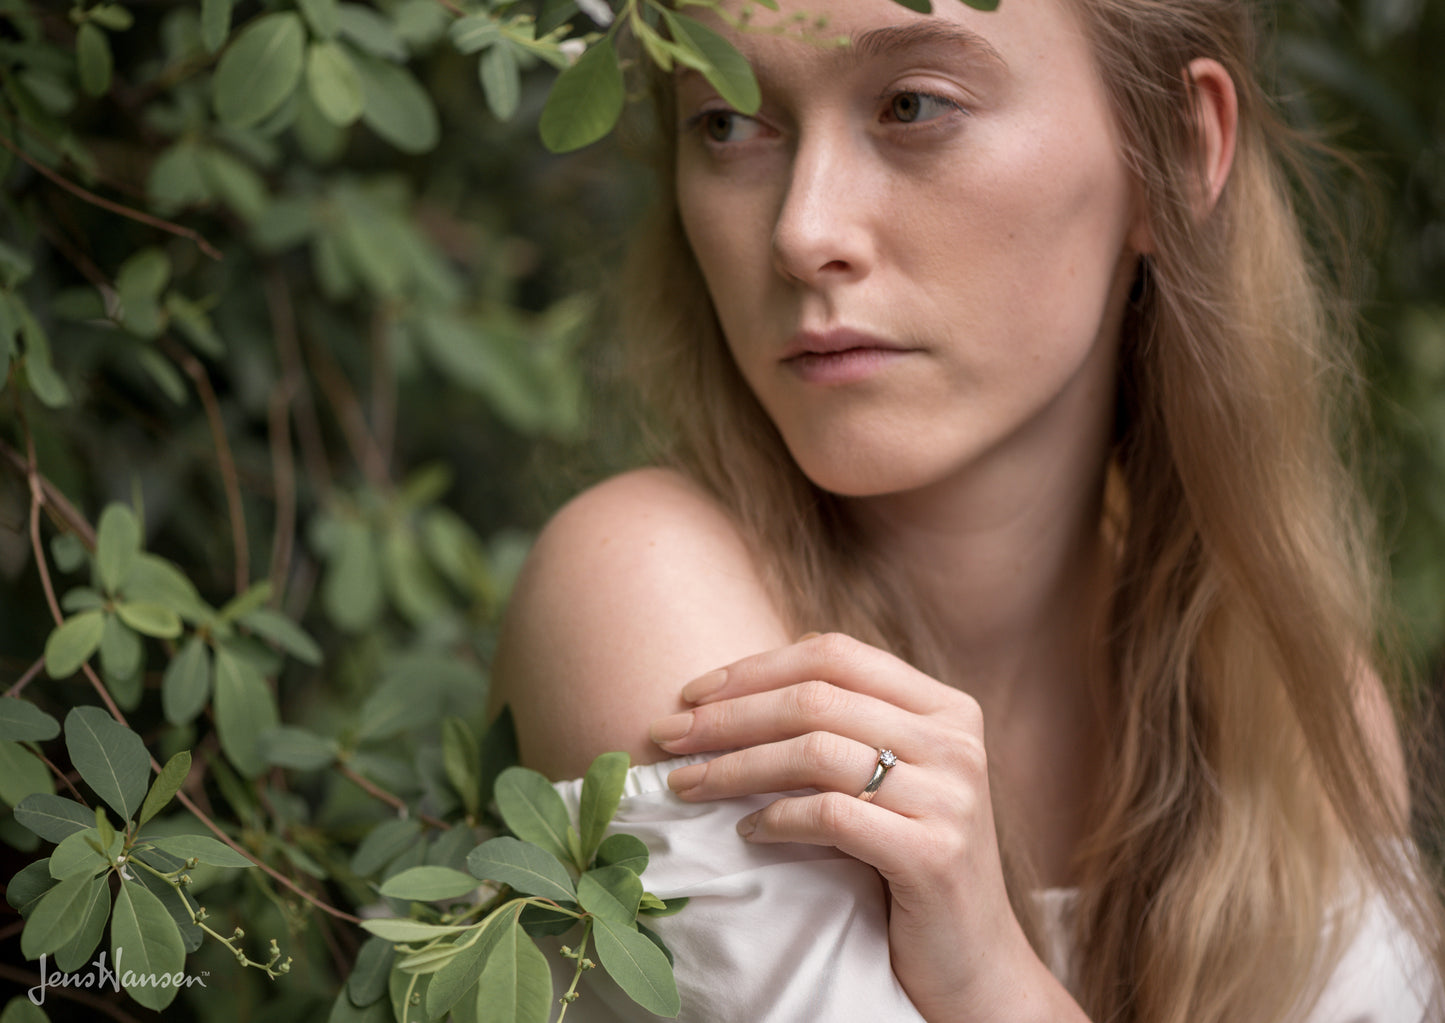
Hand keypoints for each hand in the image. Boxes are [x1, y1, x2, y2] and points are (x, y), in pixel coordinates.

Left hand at [648, 633, 1073, 1021]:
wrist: (973, 962)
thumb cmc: (910, 858)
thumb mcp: (890, 777)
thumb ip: (843, 726)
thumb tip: (728, 691)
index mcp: (946, 706)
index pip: (834, 655)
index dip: (755, 668)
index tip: (692, 693)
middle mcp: (956, 741)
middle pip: (815, 700)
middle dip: (727, 716)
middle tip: (667, 738)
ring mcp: (950, 797)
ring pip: (813, 752)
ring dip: (734, 767)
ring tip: (686, 785)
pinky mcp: (934, 855)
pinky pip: (829, 816)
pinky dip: (774, 818)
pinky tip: (745, 830)